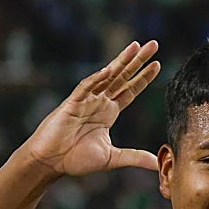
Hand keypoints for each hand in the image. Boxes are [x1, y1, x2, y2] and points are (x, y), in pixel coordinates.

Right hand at [25, 40, 161, 176]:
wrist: (51, 162)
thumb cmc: (75, 158)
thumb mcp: (112, 158)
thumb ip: (135, 157)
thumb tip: (158, 163)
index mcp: (108, 113)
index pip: (130, 91)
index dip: (143, 78)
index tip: (158, 65)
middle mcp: (99, 102)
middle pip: (122, 77)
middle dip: (137, 61)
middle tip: (153, 44)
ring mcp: (86, 100)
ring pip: (106, 76)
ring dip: (120, 61)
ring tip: (135, 46)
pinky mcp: (72, 104)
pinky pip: (85, 88)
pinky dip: (96, 79)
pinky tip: (109, 69)